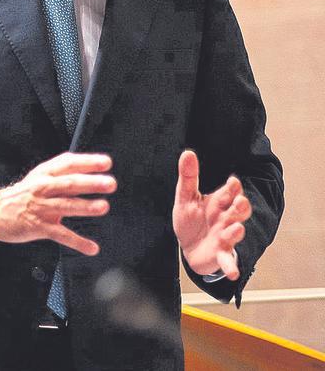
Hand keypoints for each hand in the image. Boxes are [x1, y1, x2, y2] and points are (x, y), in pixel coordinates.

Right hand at [0, 152, 115, 254]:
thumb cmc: (23, 195)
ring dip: (85, 206)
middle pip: (68, 183)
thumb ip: (63, 174)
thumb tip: (93, 171)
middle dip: (90, 183)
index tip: (106, 163)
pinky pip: (61, 234)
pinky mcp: (39, 226)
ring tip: (102, 207)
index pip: (67, 163)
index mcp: (45, 174)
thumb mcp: (39, 177)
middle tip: (109, 183)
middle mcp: (43, 188)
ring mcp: (41, 208)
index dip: (87, 162)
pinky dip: (77, 242)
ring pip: (65, 206)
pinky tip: (91, 247)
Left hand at [173, 150, 249, 279]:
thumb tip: (187, 153)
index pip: (228, 192)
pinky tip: (233, 273)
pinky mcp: (221, 254)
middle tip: (241, 201)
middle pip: (237, 211)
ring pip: (234, 233)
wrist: (189, 247)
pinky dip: (231, 267)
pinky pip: (227, 260)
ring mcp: (225, 236)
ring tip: (236, 228)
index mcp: (218, 203)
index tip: (233, 182)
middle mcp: (225, 218)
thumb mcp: (185, 198)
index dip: (232, 188)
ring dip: (236, 231)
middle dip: (241, 207)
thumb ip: (188, 177)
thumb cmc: (191, 220)